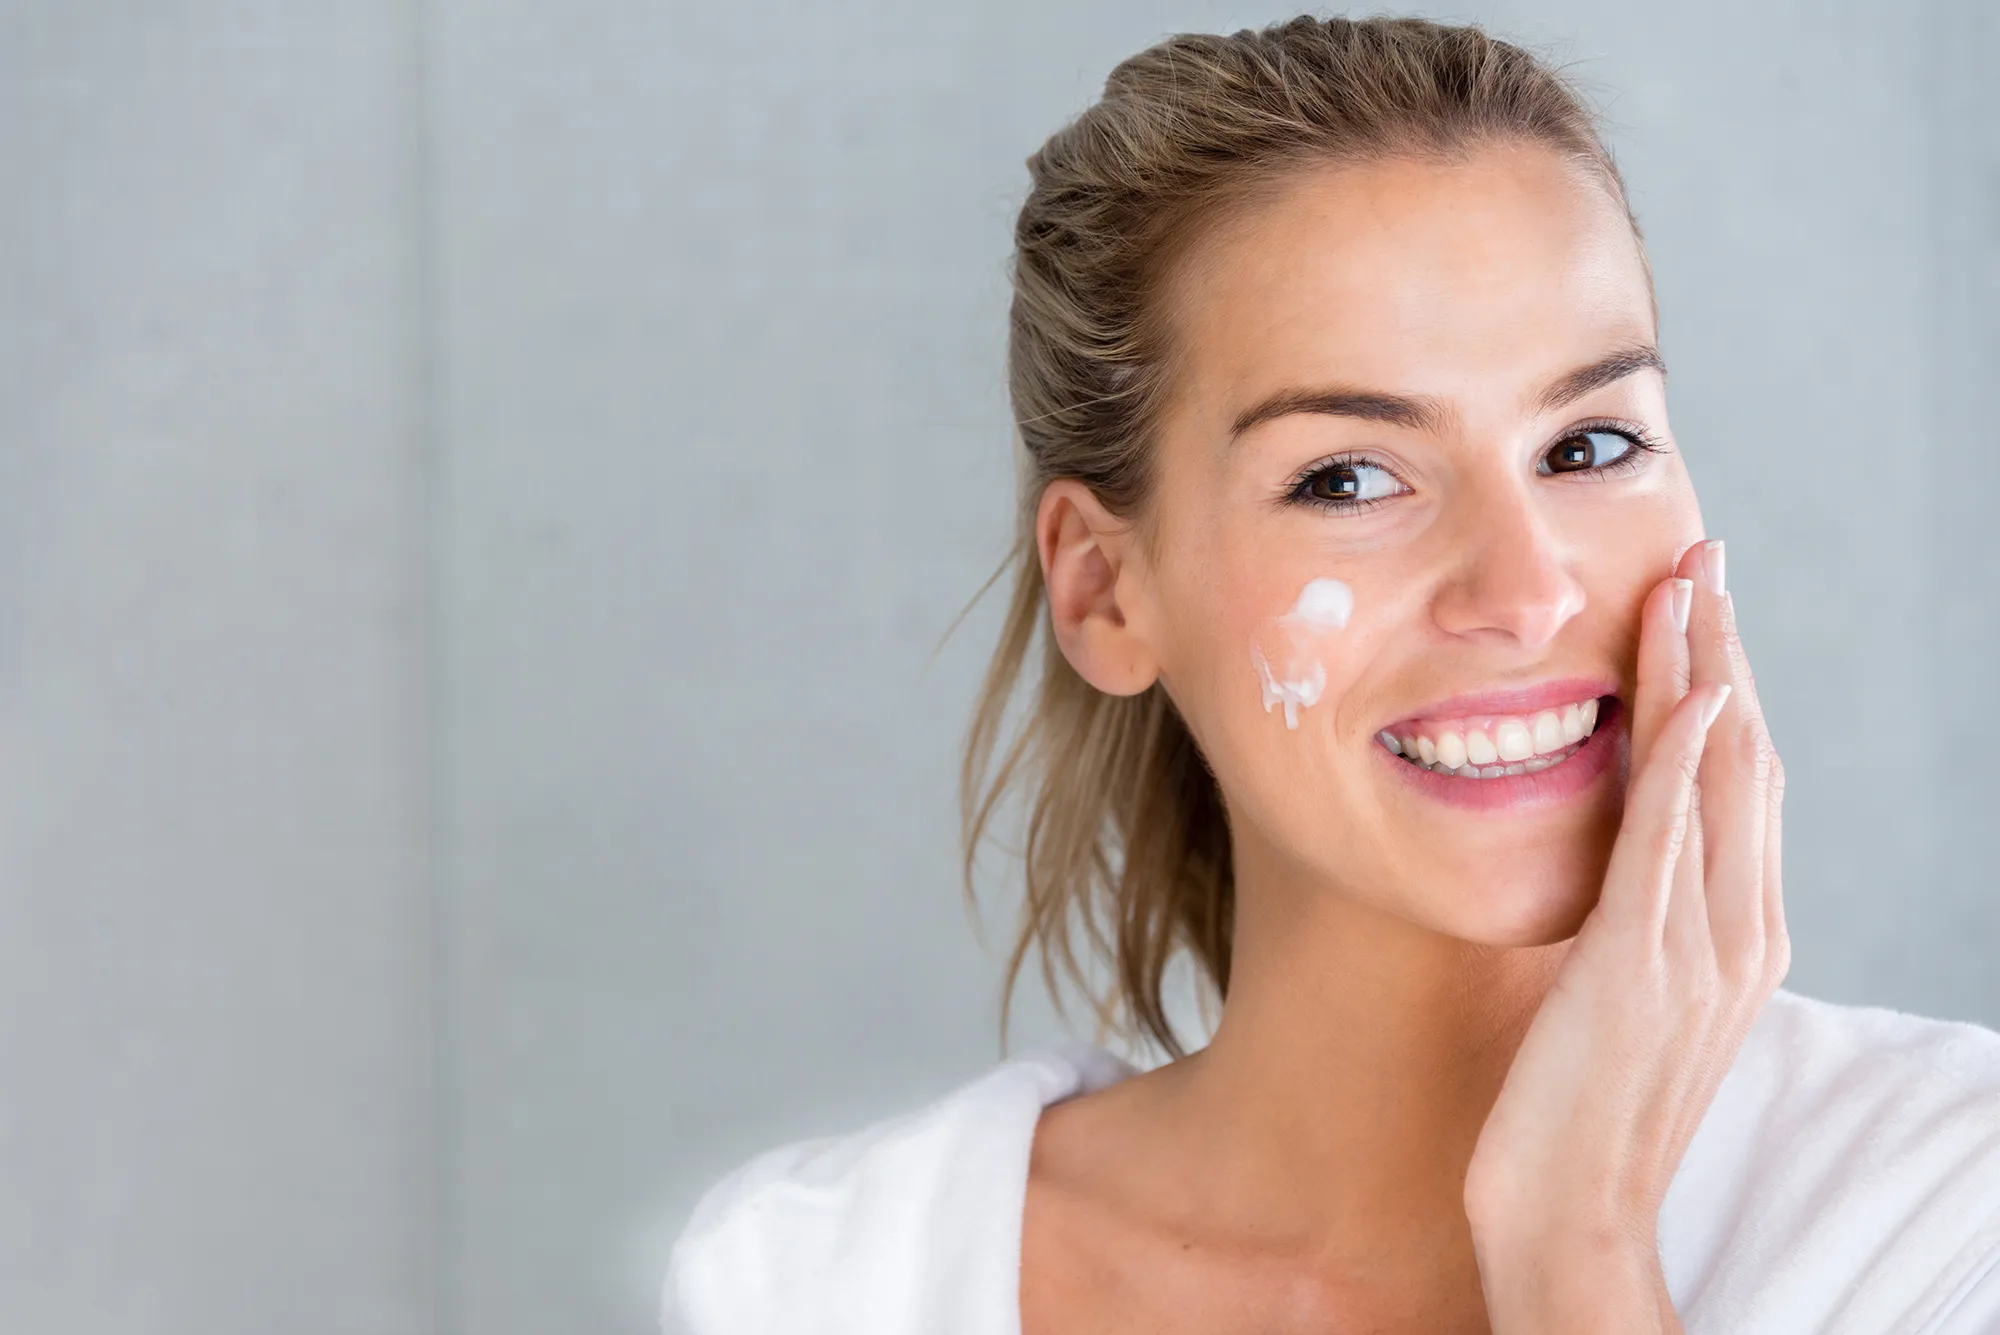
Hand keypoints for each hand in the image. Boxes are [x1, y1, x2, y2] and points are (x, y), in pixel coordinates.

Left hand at [1461, 539, 1789, 1332]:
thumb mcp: (1615, 989)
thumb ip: (1634, 916)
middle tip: (1703, 563)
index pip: (1741, 783)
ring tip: (1689, 585)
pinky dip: (1684, 762)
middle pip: (1746, 761)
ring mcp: (1700, 951)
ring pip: (1720, 781)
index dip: (1726, 688)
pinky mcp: (1640, 966)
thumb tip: (1616, 851)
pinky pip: (1672, 843)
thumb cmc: (1576, 1105)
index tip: (1700, 610)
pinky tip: (1683, 695)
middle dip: (1725, 654)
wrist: (1570, 1213)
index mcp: (1733, 937)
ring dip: (1705, 674)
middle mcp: (1738, 934)